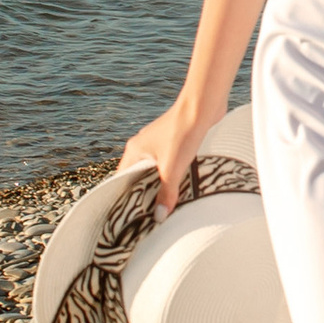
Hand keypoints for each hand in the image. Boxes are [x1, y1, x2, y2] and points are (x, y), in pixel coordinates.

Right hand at [119, 98, 212, 216]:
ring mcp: (158, 142)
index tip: (128, 214)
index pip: (121, 179)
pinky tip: (180, 185)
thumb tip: (159, 216)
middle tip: (148, 214)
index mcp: (135, 151)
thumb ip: (166, 193)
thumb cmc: (183, 133)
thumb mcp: (172, 169)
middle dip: (143, 193)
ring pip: (154, 169)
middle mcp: (143, 145)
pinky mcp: (173, 140)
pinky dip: (170, 174)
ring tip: (164, 203)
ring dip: (159, 184)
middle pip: (138, 175)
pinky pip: (167, 162)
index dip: (124, 196)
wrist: (202, 106)